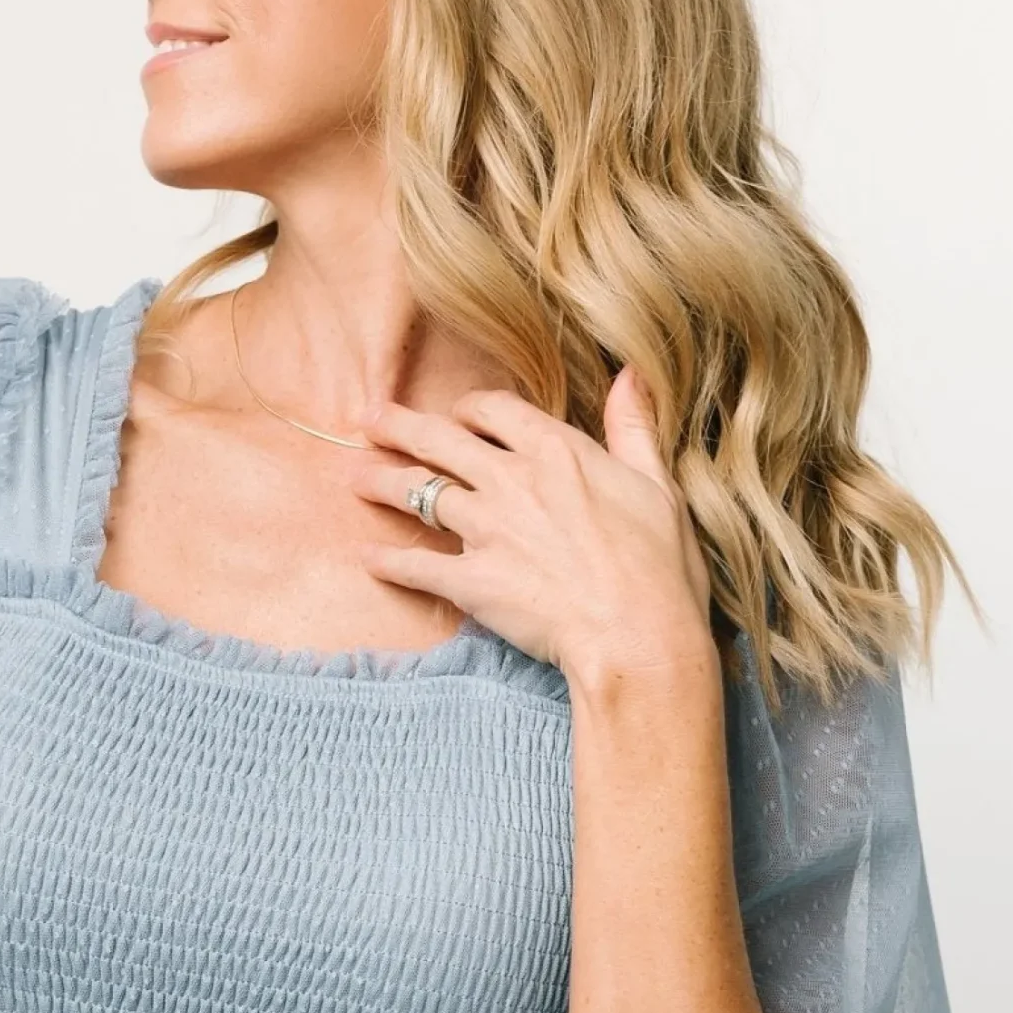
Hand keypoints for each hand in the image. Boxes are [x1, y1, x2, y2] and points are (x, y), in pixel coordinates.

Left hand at [352, 367, 715, 695]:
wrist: (637, 635)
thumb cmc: (659, 567)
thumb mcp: (658, 485)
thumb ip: (634, 429)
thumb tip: (629, 376)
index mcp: (558, 451)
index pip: (495, 410)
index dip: (469, 409)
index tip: (455, 414)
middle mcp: (513, 480)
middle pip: (441, 440)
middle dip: (400, 426)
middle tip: (370, 419)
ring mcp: (486, 530)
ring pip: (419, 492)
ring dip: (382, 483)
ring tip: (354, 477)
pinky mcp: (470, 581)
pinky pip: (415, 564)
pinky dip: (388, 562)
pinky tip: (367, 558)